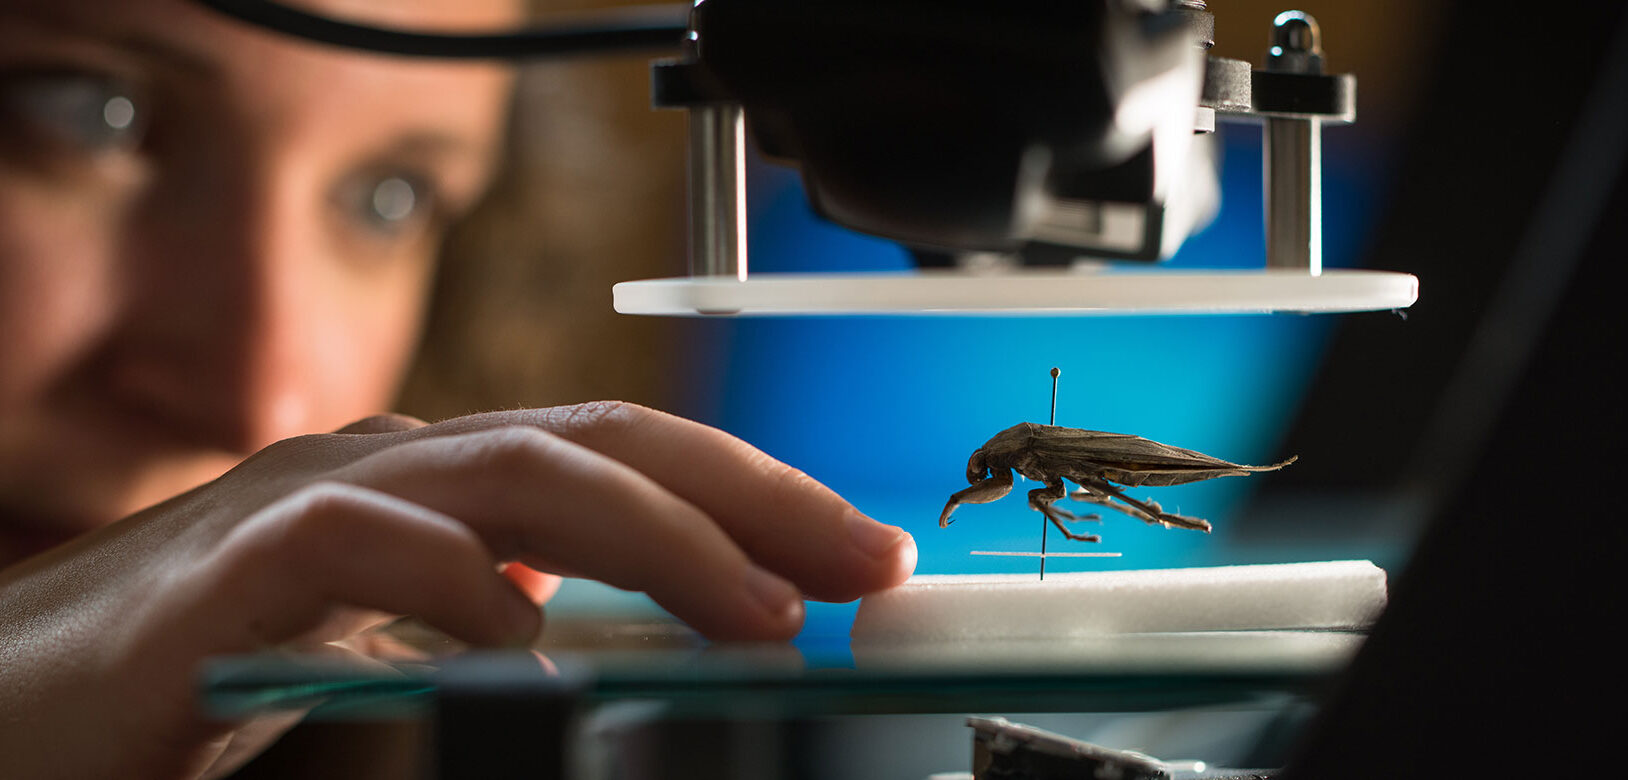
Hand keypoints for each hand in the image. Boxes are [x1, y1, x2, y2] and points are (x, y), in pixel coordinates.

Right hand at [0, 402, 915, 777]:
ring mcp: (314, 501)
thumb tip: (630, 665)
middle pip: (603, 441)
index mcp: (446, 488)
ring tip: (759, 614)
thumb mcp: (402, 651)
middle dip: (748, 495)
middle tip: (862, 564)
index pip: (629, 458)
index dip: (754, 494)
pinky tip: (536, 654)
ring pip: (514, 473)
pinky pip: (364, 552)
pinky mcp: (231, 571)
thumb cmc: (212, 677)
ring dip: (654, 537)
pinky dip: (463, 594)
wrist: (24, 703)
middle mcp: (397, 470)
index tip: (857, 556)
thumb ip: (508, 637)